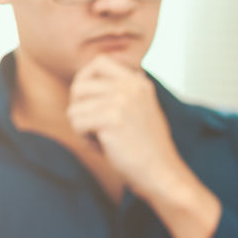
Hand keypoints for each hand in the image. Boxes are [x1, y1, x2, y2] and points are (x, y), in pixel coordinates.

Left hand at [67, 55, 219, 237]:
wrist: (162, 174)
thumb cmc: (148, 150)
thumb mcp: (141, 110)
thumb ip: (123, 92)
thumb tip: (90, 79)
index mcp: (138, 82)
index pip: (98, 62)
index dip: (86, 81)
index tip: (91, 104)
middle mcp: (130, 86)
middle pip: (80, 85)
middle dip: (80, 108)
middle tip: (94, 127)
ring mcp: (121, 100)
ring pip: (75, 107)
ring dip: (83, 128)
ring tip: (103, 140)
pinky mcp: (111, 118)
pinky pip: (76, 122)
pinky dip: (85, 140)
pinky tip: (104, 149)